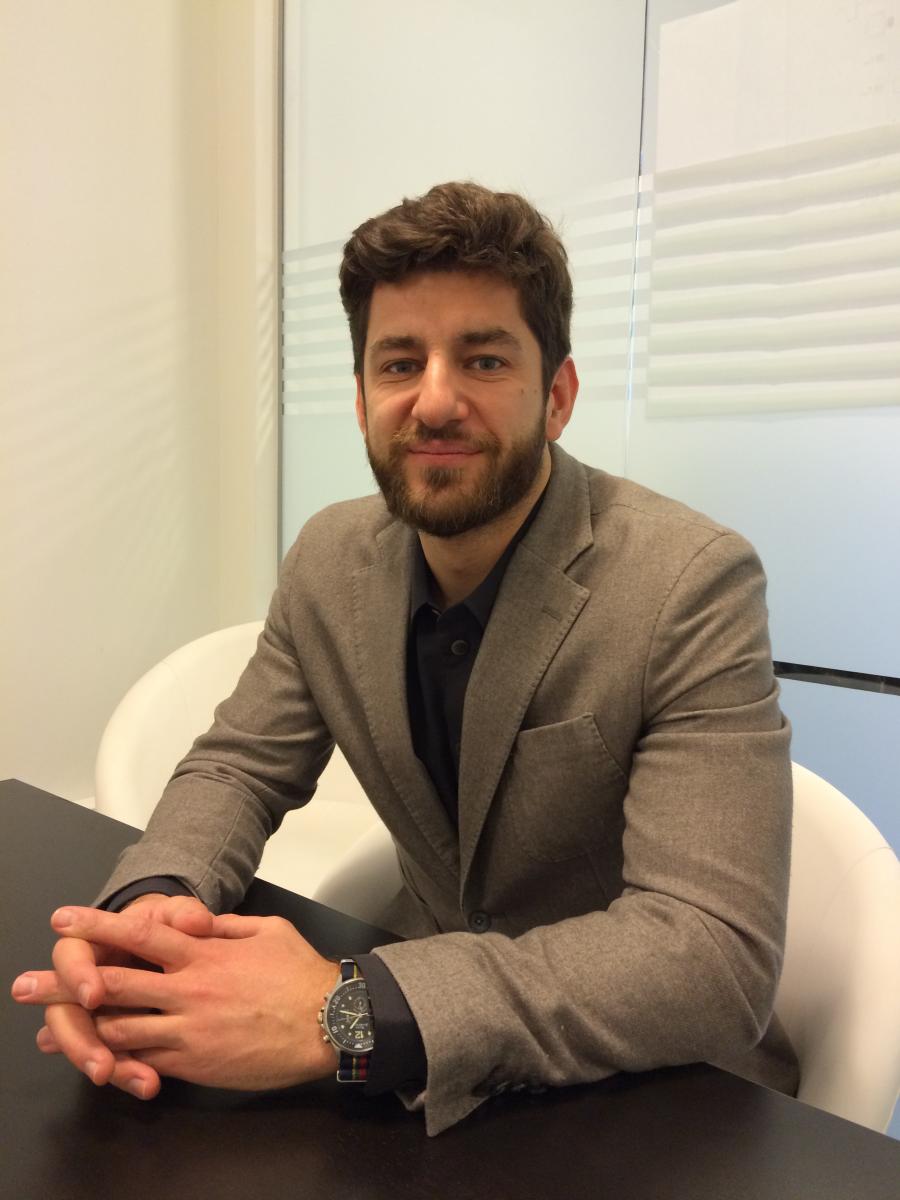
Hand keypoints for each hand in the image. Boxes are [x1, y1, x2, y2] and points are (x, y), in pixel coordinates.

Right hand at [11, 893, 213, 1097]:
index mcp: (95, 943)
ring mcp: (97, 1014)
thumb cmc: (168, 926)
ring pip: (84, 1043)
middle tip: (98, 1063)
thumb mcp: (177, 913)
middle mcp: (85, 981)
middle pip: (63, 1012)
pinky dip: (128, 1072)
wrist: (181, 948)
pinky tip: (148, 1085)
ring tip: (125, 1080)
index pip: (70, 955)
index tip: (93, 995)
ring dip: (100, 1064)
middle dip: (78, 1040)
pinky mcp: (115, 1037)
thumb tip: (196, 923)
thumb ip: (185, 914)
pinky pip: (113, 1057)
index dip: (76, 975)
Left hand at [14, 906, 338, 1091]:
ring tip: (48, 1030)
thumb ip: (222, 924)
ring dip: (80, 1027)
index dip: (98, 925)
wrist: (326, 1023)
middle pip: (113, 982)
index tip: (64, 918)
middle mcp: (188, 989)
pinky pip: (145, 1060)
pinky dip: (116, 1059)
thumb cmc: (299, 973)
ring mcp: (187, 1029)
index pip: (139, 934)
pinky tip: (95, 1059)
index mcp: (203, 952)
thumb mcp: (265, 929)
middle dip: (65, 983)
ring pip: (120, 1027)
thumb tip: (190, 919)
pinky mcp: (194, 1062)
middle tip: (26, 984)